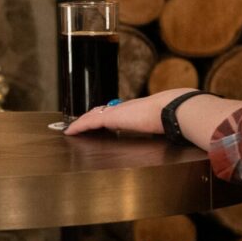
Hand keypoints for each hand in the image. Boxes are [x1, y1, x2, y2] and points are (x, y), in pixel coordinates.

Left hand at [63, 89, 195, 136]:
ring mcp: (116, 112)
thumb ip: (157, 126)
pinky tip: (70, 132)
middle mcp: (123, 108)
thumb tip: (164, 132)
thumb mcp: (162, 123)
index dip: (104, 116)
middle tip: (77, 125)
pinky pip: (88, 122)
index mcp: (134, 109)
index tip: (97, 120)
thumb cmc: (171, 117)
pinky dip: (78, 126)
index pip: (114, 112)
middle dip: (88, 118)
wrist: (171, 110)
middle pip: (100, 112)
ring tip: (71, 129)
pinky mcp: (110, 118)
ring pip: (91, 116)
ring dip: (81, 123)